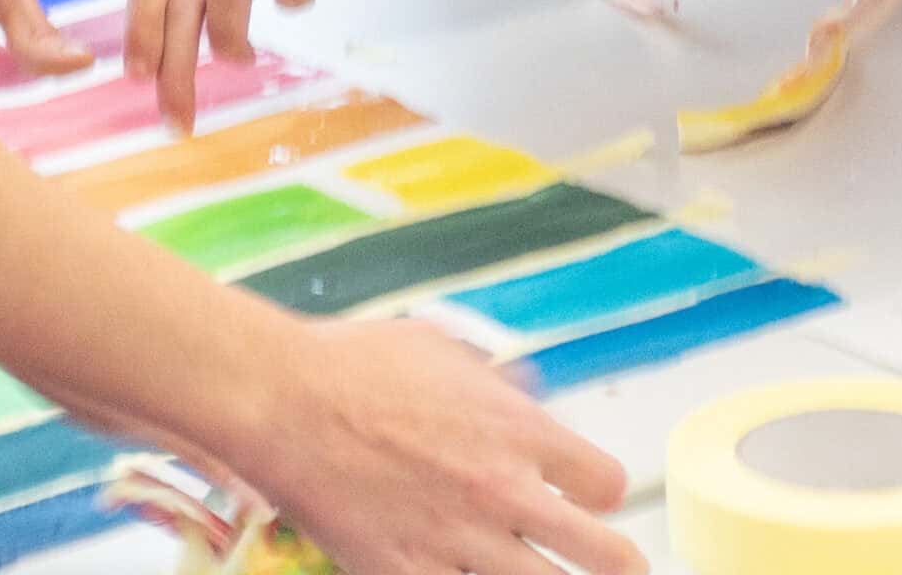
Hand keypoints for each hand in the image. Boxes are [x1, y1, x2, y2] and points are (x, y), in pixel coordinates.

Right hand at [251, 316, 640, 574]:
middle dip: (617, 565)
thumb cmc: (355, 364)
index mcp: (517, 431)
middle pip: (607, 557)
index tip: (585, 497)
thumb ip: (492, 380)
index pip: (606, 483)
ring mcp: (461, 545)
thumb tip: (527, 391)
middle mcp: (504, 493)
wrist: (284, 402)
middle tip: (613, 567)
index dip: (599, 492)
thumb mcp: (439, 349)